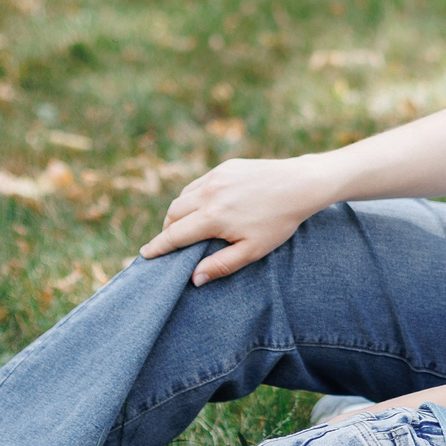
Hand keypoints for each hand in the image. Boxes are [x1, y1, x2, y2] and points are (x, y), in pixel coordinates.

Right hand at [141, 156, 334, 281]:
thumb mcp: (252, 250)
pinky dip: (193, 197)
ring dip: (179, 213)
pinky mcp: (225, 167)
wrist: (300, 185)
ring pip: (184, 197)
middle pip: (173, 214)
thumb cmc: (278, 222)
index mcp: (213, 217)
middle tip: (170, 243)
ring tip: (185, 227)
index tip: (145, 255)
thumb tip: (193, 279)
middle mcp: (209, 194)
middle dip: (168, 229)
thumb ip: (221, 265)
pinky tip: (202, 207)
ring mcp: (216, 177)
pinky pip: (198, 184)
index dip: (158, 247)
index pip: (174, 235)